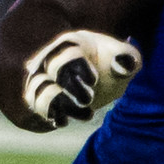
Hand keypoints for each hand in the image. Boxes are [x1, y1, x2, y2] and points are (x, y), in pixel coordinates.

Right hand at [19, 31, 140, 127]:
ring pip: (39, 88)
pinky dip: (48, 113)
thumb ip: (128, 59)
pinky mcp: (40, 92)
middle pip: (51, 69)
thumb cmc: (112, 63)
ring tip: (87, 114)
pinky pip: (34, 102)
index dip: (79, 67)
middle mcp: (52, 56)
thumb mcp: (127, 59)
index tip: (94, 81)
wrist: (101, 76)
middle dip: (70, 87)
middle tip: (89, 100)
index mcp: (72, 42)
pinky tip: (64, 121)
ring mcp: (43, 74)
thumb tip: (123, 63)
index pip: (68, 52)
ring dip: (60, 105)